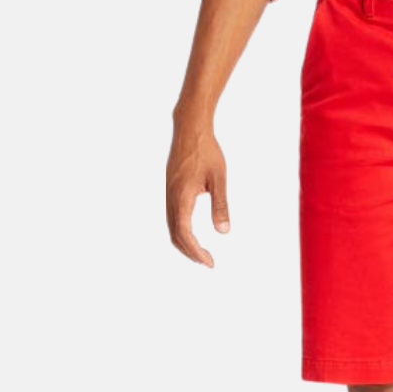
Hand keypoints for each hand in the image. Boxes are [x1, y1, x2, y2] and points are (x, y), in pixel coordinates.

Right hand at [166, 115, 229, 267]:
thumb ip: (221, 205)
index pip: (184, 232)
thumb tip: (224, 231)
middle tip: (209, 263)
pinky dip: (181, 232)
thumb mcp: (218, 179)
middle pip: (175, 235)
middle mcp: (171, 197)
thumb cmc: (206, 151)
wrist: (189, 128)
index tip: (210, 262)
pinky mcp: (170, 189)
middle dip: (191, 252)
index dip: (195, 251)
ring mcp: (168, 193)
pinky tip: (193, 234)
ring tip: (202, 253)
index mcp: (182, 196)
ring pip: (171, 227)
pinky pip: (172, 217)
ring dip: (185, 243)